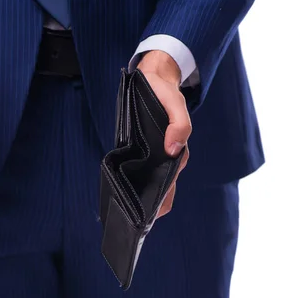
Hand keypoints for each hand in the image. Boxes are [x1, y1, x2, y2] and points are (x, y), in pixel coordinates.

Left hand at [137, 50, 190, 218]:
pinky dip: (129, 178)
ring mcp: (150, 152)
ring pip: (145, 179)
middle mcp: (162, 155)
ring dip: (137, 194)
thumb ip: (180, 125)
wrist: (152, 77)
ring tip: (122, 211)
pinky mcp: (136, 146)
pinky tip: (118, 188)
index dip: (163, 202)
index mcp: (174, 152)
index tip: (151, 217)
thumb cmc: (164, 93)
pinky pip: (134, 166)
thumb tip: (173, 149)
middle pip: (157, 188)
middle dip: (148, 206)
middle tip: (131, 221)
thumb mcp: (175, 104)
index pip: (170, 185)